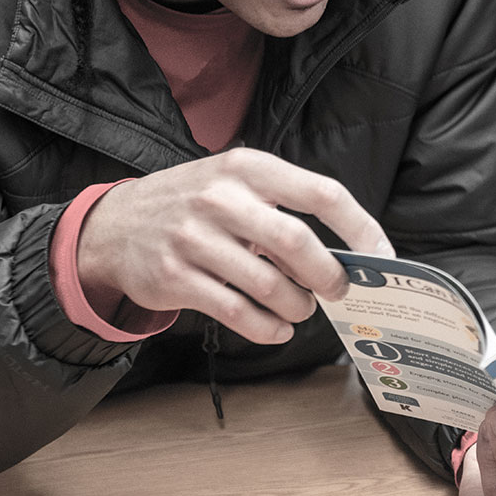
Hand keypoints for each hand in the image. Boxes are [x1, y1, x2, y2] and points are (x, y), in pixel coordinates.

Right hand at [76, 148, 392, 343]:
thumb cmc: (192, 203)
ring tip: (302, 308)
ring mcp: (195, 238)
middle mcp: (222, 198)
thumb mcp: (236, 181)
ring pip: (270, 284)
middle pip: (298, 242)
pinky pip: (237, 312)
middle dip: (328, 275)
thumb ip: (284, 205)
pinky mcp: (176, 277)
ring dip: (298, 305)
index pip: (323, 193)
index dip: (361, 228)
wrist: (113, 226)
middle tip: (338, 290)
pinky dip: (267, 327)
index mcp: (249, 167)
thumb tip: (347, 250)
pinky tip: (277, 328)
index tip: (381, 255)